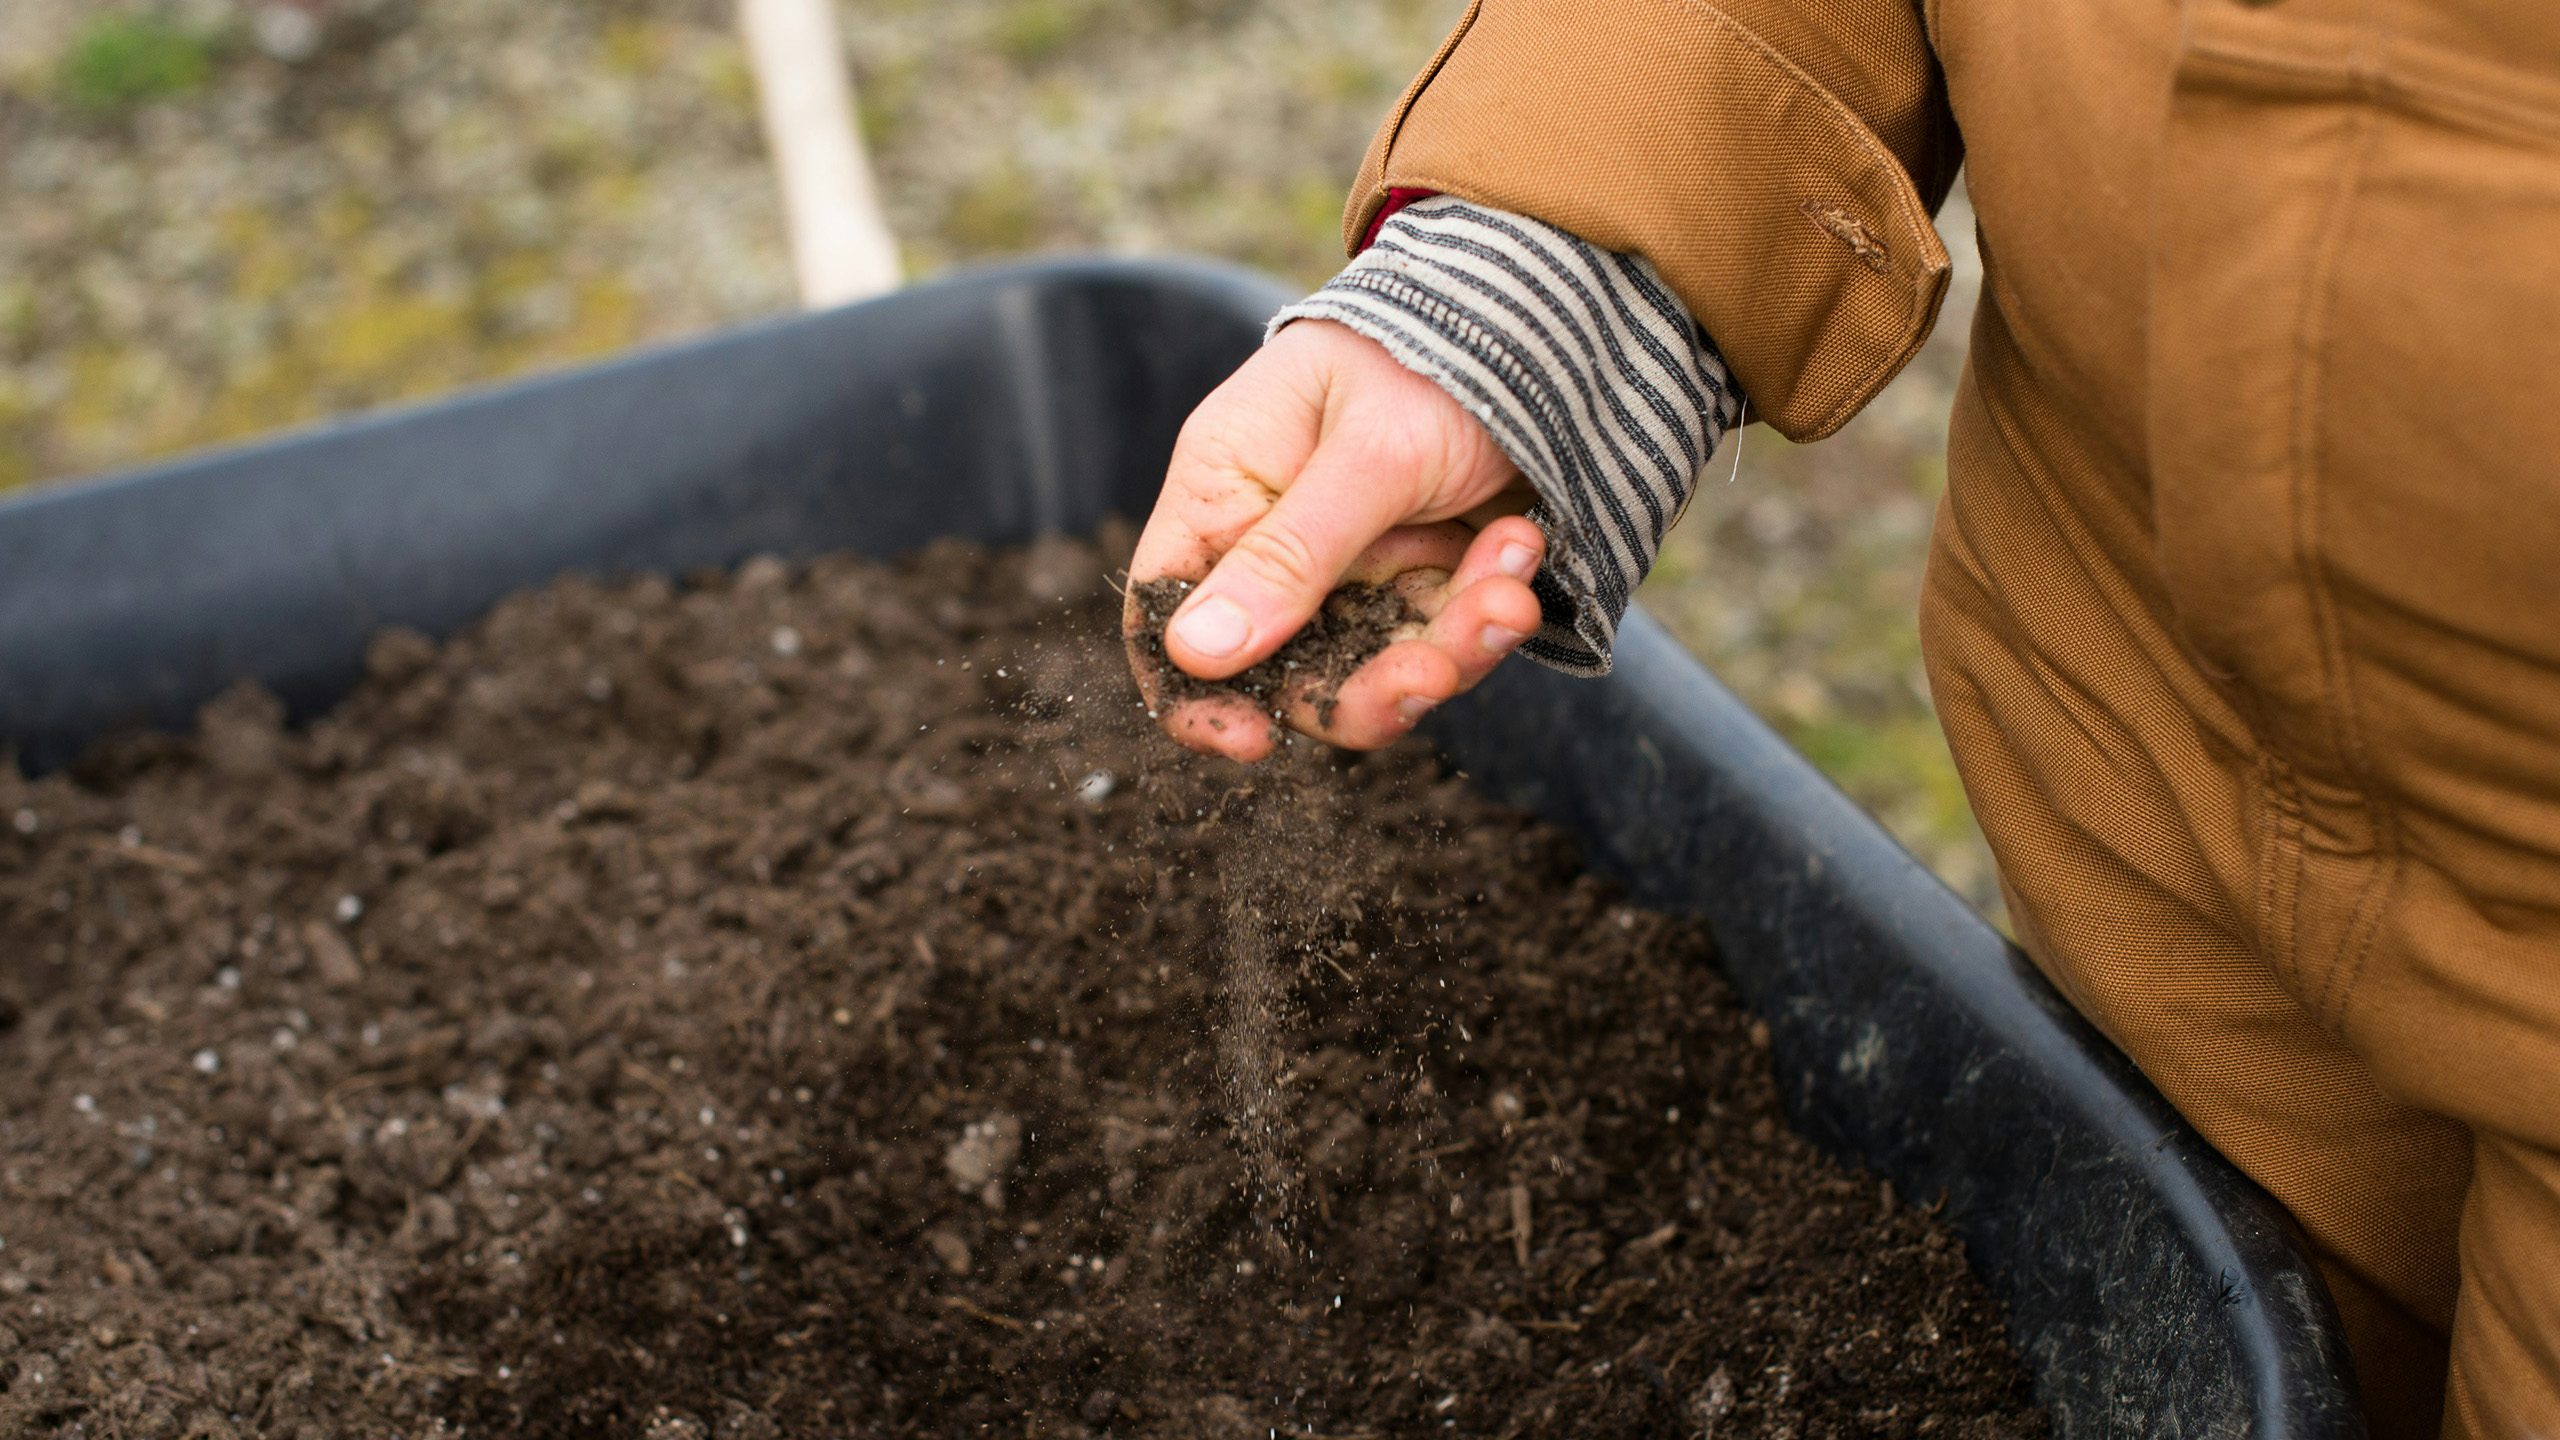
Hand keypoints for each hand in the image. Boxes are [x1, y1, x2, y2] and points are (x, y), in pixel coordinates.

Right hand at [1122, 319, 1545, 761]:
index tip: (1253, 742)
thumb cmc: (1430, 354)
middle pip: (1288, 665)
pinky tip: (1520, 546)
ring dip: (1451, 645)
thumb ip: (1290, 554)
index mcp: (1225, 488)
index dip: (1194, 692)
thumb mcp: (1366, 454)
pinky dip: (1489, 606)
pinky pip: (1443, 636)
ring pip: (1377, 663)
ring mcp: (1354, 563)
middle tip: (1435, 673)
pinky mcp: (1423, 574)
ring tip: (1509, 596)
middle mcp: (1277, 537)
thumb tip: (1194, 654)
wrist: (1545, 317)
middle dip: (1368, 684)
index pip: (1169, 611)